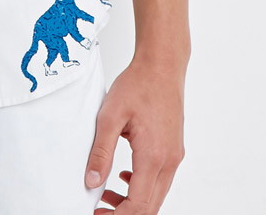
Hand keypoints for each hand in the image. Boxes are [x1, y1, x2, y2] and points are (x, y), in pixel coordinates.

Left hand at [84, 55, 185, 212]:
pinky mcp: (174, 149)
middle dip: (124, 213)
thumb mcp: (110, 116)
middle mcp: (169, 161)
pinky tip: (125, 176)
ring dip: (133, 201)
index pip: (138, 205)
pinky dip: (142, 187)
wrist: (162, 65)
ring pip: (156, 195)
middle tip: (99, 210)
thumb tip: (91, 181)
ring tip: (106, 194)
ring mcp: (174, 156)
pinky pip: (160, 180)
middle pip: (150, 207)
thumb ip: (101, 151)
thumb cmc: (138, 84)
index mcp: (153, 156)